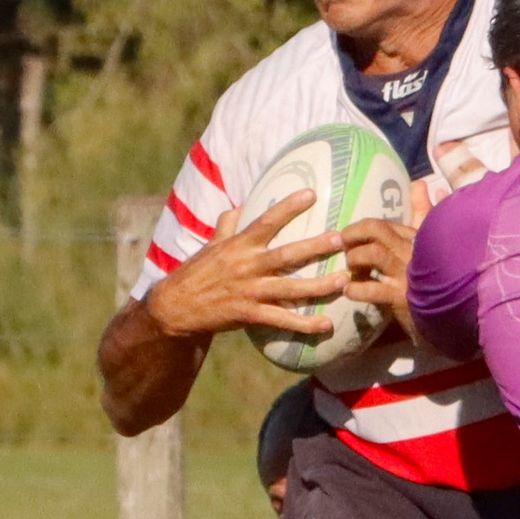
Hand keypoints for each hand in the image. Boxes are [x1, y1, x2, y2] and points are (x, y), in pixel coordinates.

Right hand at [147, 194, 348, 341]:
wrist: (175, 307)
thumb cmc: (196, 273)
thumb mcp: (211, 245)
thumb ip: (227, 225)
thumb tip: (240, 205)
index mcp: (238, 244)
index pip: (266, 221)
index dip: (288, 206)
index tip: (312, 193)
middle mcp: (245, 266)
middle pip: (286, 254)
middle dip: (315, 247)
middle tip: (340, 239)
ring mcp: (248, 291)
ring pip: (290, 288)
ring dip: (319, 286)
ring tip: (343, 281)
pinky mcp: (248, 315)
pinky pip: (281, 320)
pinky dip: (304, 324)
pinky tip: (326, 325)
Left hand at [338, 176, 432, 337]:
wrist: (454, 314)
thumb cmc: (440, 276)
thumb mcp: (433, 241)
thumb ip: (424, 212)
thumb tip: (420, 183)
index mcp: (417, 238)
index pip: (384, 224)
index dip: (361, 229)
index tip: (352, 239)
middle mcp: (412, 252)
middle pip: (376, 230)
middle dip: (353, 234)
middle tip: (344, 247)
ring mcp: (408, 275)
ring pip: (373, 254)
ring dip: (354, 259)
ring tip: (350, 271)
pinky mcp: (404, 299)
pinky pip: (374, 289)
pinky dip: (356, 289)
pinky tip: (349, 291)